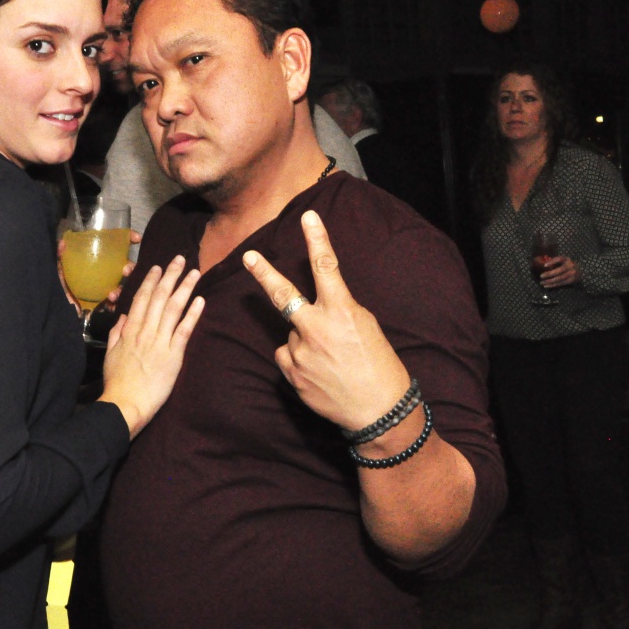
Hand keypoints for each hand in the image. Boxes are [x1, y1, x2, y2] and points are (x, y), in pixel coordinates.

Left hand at [56, 230, 142, 309]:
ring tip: (113, 294)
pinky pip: (114, 305)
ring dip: (121, 289)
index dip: (128, 240)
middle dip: (130, 267)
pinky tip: (109, 305)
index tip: (136, 238)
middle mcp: (104, 274)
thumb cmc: (60, 285)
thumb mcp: (59, 268)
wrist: (56, 308)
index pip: (115, 247)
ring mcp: (105, 289)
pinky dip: (114, 306)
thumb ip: (60, 256)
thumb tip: (63, 242)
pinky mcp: (102, 305)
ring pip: (122, 286)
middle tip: (127, 270)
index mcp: (98, 262)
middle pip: (124, 268)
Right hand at [98, 255, 203, 437]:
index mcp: (130, 330)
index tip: (158, 267)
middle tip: (180, 259)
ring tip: (195, 273)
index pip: (142, 299)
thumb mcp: (110, 354)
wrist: (125, 404)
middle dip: (170, 276)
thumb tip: (123, 317)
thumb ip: (116, 333)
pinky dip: (193, 314)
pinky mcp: (173, 355)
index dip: (151, 281)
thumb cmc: (117, 382)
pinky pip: (184, 330)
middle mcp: (145, 331)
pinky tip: (200, 300)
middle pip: (160, 297)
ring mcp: (160, 342)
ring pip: (174, 309)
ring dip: (185, 288)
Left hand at [242, 210, 409, 432]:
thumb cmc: (379, 365)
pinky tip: (317, 371)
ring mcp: (301, 352)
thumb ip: (338, 310)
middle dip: (263, 272)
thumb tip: (319, 304)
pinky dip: (297, 358)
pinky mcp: (292, 374)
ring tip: (328, 359)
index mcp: (342, 311)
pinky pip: (286, 355)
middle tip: (248, 256)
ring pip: (291, 333)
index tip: (308, 217)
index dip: (316, 239)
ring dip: (304, 339)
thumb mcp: (366, 326)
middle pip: (283, 294)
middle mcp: (317, 328)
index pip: (326, 267)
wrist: (378, 411)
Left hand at [539, 255, 578, 287]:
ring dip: (549, 281)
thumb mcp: (562, 261)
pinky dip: (553, 285)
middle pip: (559, 270)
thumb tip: (542, 263)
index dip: (552, 261)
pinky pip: (560, 283)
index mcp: (567, 259)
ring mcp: (572, 273)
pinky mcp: (571, 280)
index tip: (544, 265)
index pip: (559, 259)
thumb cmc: (566, 266)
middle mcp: (570, 266)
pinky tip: (546, 286)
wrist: (579, 272)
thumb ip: (553, 262)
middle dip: (549, 274)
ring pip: (559, 278)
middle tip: (541, 276)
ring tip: (541, 283)